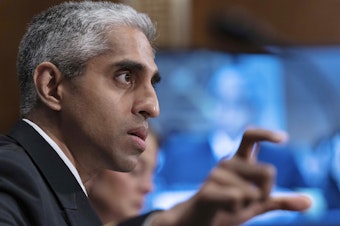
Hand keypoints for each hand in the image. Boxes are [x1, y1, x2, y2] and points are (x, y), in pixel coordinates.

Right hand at [150, 128, 310, 225]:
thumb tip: (309, 202)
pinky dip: (236, 208)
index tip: (283, 139)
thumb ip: (278, 201)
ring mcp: (215, 175)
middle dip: (266, 191)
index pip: (249, 137)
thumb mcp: (256, 204)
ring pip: (252, 190)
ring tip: (231, 206)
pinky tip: (224, 208)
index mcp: (238, 162)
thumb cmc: (226, 208)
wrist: (199, 221)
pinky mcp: (206, 190)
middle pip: (267, 171)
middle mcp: (227, 163)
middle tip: (250, 200)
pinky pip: (236, 198)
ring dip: (247, 204)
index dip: (266, 134)